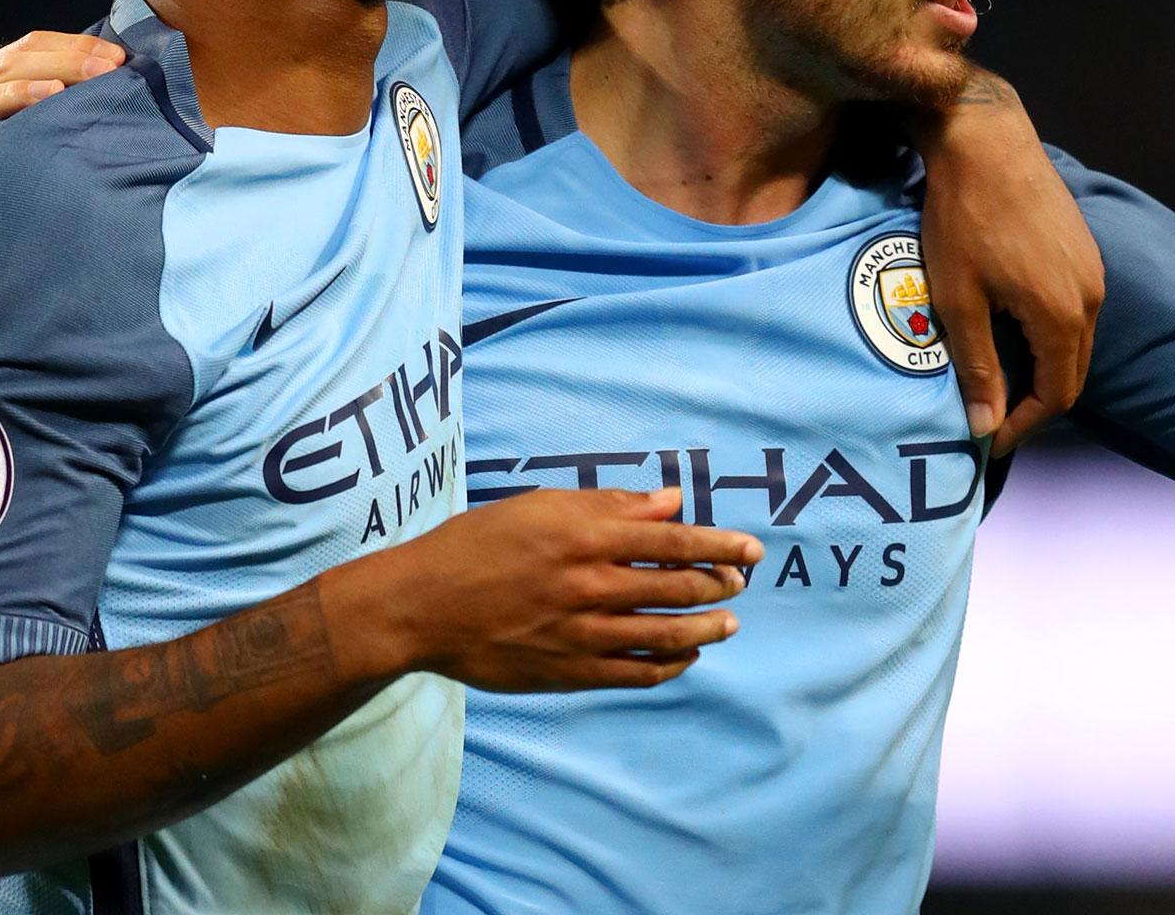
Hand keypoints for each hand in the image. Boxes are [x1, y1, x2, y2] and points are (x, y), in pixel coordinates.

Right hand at [0, 31, 124, 208]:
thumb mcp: (9, 124)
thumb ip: (47, 103)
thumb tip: (112, 86)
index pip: (29, 46)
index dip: (72, 46)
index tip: (117, 57)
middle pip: (9, 65)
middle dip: (62, 63)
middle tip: (107, 69)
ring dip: (15, 93)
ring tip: (56, 92)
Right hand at [327, 487, 762, 691]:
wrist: (422, 606)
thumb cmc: (478, 545)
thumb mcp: (540, 507)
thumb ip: (609, 505)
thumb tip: (669, 500)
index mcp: (583, 537)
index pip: (672, 540)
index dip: (719, 544)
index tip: (752, 548)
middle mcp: (588, 586)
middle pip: (676, 588)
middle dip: (718, 584)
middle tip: (740, 582)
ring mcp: (580, 634)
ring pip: (664, 636)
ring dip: (705, 629)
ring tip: (727, 623)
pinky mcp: (568, 672)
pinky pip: (634, 674)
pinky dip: (668, 666)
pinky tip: (684, 656)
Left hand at [911, 73, 1104, 452]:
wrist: (984, 140)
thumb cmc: (962, 217)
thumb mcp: (958, 299)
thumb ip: (978, 366)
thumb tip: (985, 426)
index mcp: (1063, 315)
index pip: (1057, 395)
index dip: (1024, 425)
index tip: (989, 438)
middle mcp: (1091, 297)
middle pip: (1072, 372)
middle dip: (1034, 402)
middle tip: (991, 414)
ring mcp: (1092, 269)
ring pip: (1075, 341)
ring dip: (1042, 367)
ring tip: (998, 376)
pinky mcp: (1084, 248)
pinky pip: (1074, 309)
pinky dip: (1048, 333)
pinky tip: (1012, 328)